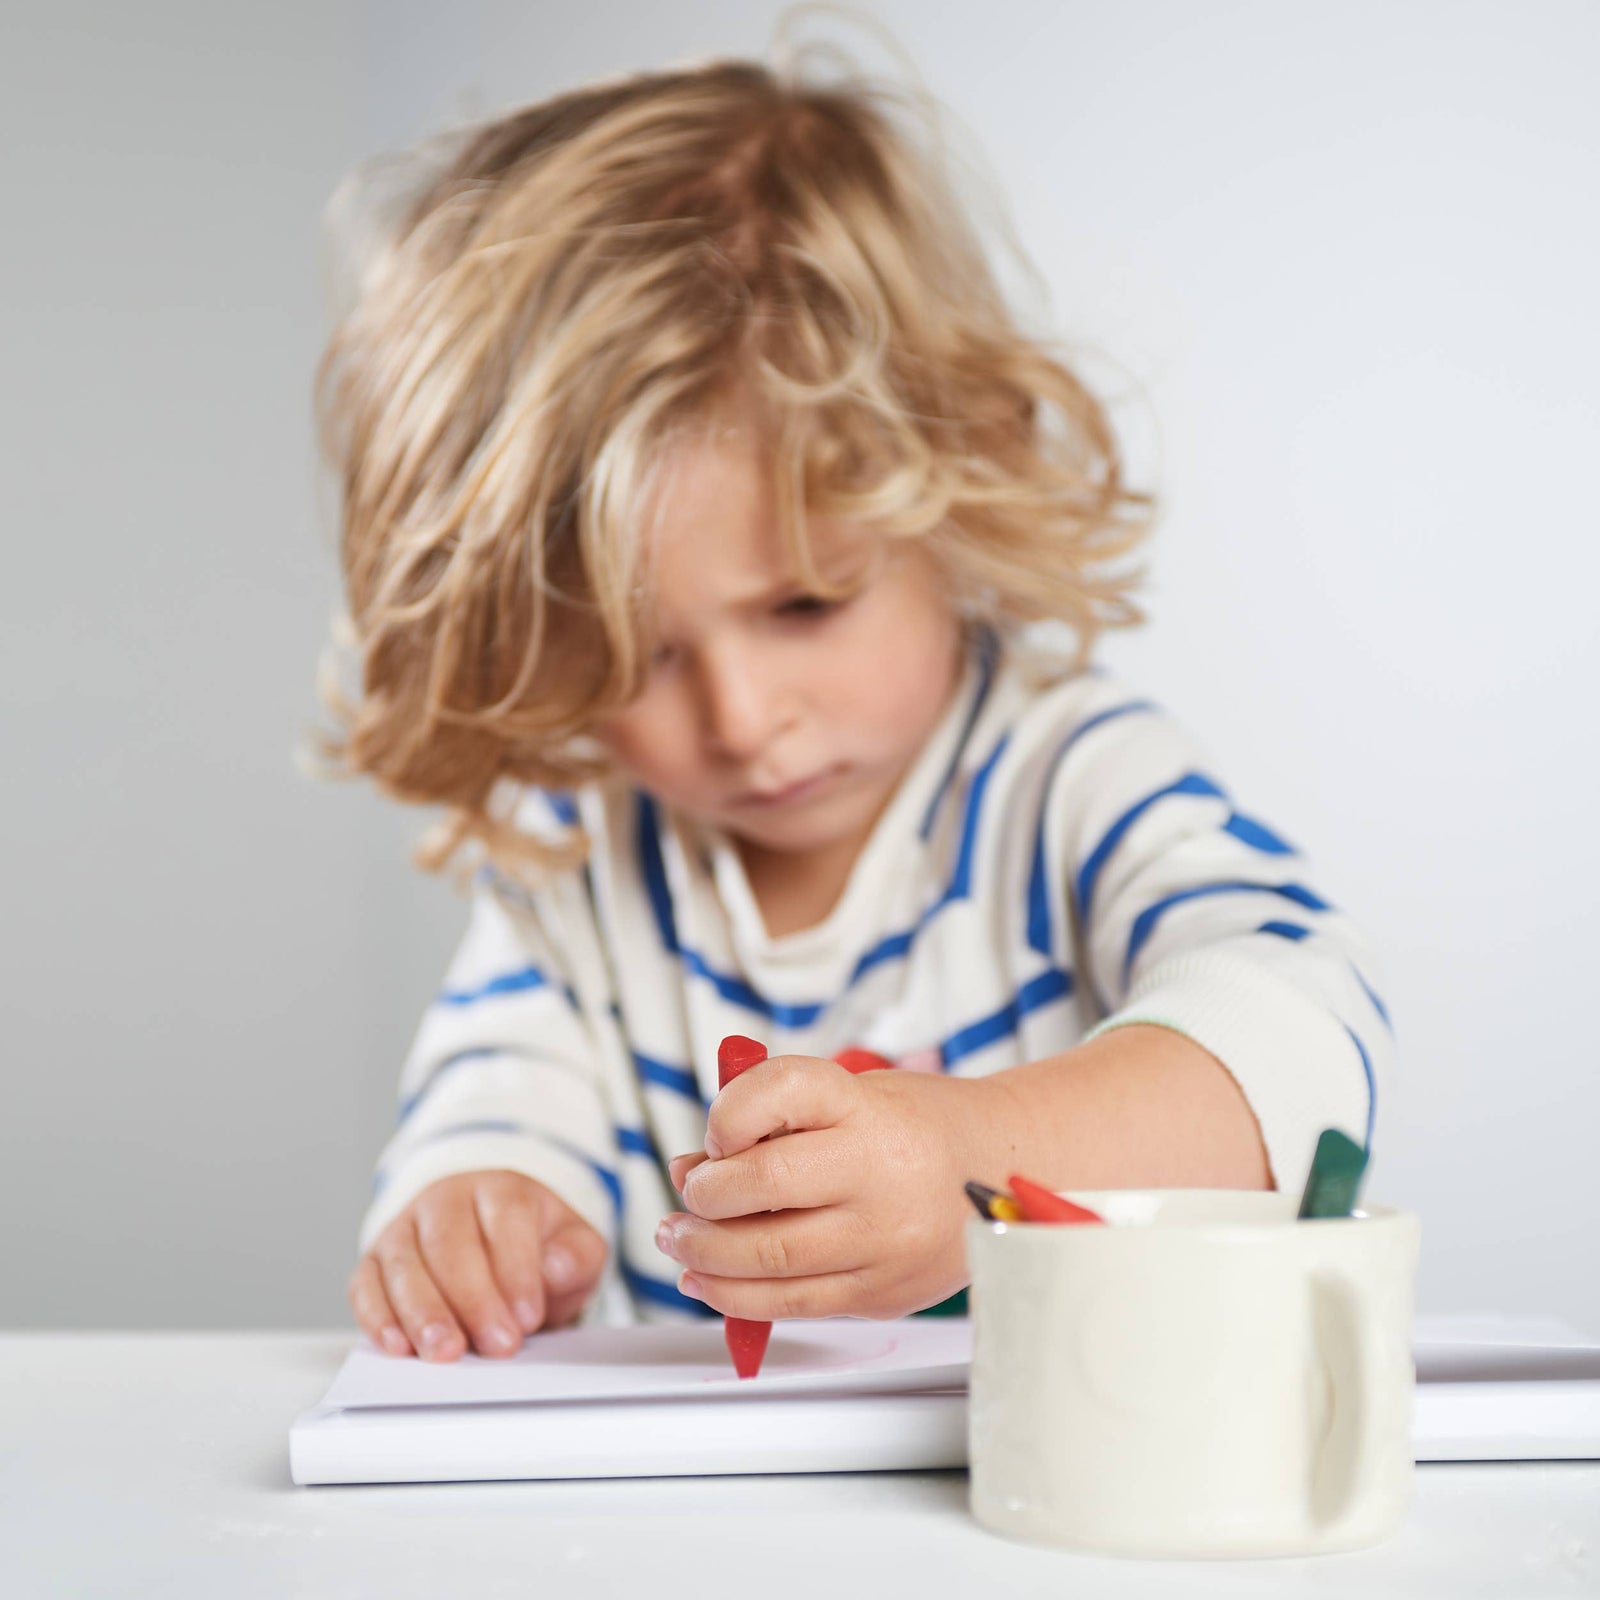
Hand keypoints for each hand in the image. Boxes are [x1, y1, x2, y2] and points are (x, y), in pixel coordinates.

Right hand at [349, 1170, 606, 1360]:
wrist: (491, 1232)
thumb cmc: (533, 1243)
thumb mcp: (571, 1243)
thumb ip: (576, 1255)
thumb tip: (556, 1268)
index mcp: (499, 1187)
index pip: (505, 1219)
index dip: (517, 1270)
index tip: (529, 1317)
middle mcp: (445, 1199)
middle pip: (451, 1243)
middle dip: (473, 1299)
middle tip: (497, 1346)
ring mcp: (404, 1228)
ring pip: (405, 1264)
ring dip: (423, 1312)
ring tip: (446, 1353)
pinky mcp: (374, 1261)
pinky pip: (366, 1285)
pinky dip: (377, 1317)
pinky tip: (397, 1346)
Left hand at [659, 1055, 990, 1320]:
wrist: (1001, 1170)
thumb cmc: (914, 1127)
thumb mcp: (852, 1096)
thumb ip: (772, 1125)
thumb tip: (689, 1171)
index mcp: (867, 1107)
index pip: (783, 1091)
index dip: (730, 1113)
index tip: (716, 1133)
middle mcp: (880, 1171)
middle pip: (766, 1186)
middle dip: (704, 1197)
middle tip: (686, 1198)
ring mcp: (885, 1240)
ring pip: (772, 1259)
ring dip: (705, 1254)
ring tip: (679, 1240)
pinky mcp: (883, 1293)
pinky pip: (794, 1304)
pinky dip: (736, 1296)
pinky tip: (707, 1279)